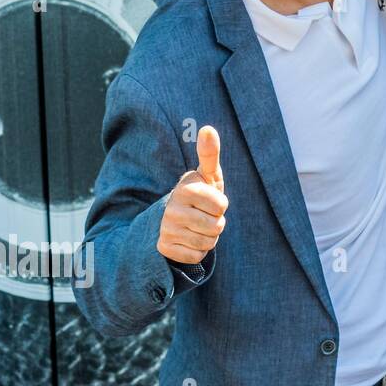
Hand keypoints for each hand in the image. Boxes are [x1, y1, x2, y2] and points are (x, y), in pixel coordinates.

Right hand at [158, 125, 228, 265]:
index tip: (209, 200)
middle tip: (204, 215)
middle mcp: (171, 208)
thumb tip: (208, 129)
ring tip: (197, 226)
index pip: (221, 205)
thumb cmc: (200, 193)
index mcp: (185, 188)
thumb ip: (210, 153)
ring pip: (208, 242)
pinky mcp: (164, 247)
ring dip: (208, 237)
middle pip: (216, 226)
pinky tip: (188, 239)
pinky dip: (198, 251)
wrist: (175, 218)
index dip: (220, 205)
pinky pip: (197, 256)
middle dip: (216, 223)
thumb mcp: (207, 174)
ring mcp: (165, 228)